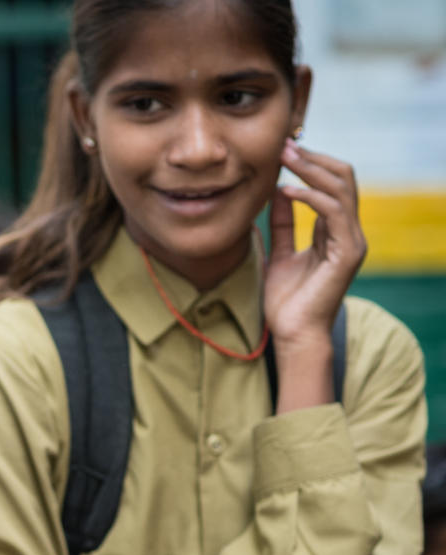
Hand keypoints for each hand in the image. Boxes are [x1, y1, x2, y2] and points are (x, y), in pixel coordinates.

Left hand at [265, 140, 367, 351]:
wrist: (293, 334)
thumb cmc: (286, 301)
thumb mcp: (279, 253)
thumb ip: (281, 225)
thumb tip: (276, 194)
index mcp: (335, 231)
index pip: (332, 184)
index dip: (310, 164)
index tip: (282, 151)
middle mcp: (348, 233)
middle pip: (343, 179)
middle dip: (313, 159)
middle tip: (284, 146)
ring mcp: (352, 242)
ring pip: (342, 190)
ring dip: (311, 171)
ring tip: (285, 159)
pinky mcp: (348, 253)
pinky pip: (334, 214)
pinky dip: (311, 198)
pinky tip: (287, 191)